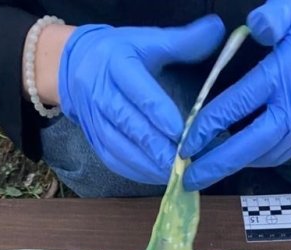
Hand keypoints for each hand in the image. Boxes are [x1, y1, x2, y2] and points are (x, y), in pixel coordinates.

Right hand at [58, 17, 224, 183]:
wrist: (73, 65)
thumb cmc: (120, 54)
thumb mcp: (148, 41)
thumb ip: (183, 41)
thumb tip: (217, 30)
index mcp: (116, 63)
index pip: (138, 90)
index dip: (158, 112)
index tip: (179, 131)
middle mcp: (100, 92)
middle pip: (127, 122)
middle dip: (154, 145)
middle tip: (179, 161)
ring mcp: (94, 119)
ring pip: (118, 146)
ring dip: (146, 163)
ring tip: (172, 173)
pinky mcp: (94, 139)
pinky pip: (114, 160)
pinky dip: (136, 172)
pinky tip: (157, 177)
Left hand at [181, 0, 290, 190]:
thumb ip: (271, 18)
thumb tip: (253, 28)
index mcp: (286, 74)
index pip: (240, 105)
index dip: (210, 125)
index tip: (187, 142)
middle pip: (254, 145)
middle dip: (221, 164)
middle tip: (192, 178)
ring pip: (270, 154)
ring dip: (238, 165)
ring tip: (211, 171)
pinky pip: (284, 152)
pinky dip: (260, 160)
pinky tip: (242, 159)